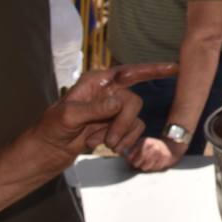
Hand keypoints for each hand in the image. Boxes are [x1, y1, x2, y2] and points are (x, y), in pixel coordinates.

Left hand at [38, 63, 176, 162]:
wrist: (46, 154)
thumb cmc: (50, 131)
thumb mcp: (68, 116)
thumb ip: (95, 108)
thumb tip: (119, 103)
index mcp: (96, 82)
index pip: (129, 72)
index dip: (153, 69)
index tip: (174, 67)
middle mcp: (107, 94)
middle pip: (133, 102)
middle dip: (123, 123)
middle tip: (109, 141)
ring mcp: (111, 112)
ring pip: (134, 119)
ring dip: (121, 135)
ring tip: (101, 144)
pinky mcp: (114, 128)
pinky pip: (132, 132)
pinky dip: (121, 142)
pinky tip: (102, 146)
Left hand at [125, 136, 184, 171]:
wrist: (171, 147)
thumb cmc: (154, 147)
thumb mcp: (144, 144)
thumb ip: (134, 150)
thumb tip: (125, 158)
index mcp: (144, 142)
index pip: (130, 156)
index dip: (131, 160)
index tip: (133, 159)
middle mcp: (151, 146)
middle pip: (136, 163)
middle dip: (138, 164)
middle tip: (142, 162)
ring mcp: (158, 153)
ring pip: (144, 167)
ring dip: (146, 167)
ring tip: (150, 162)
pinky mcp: (164, 159)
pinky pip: (153, 169)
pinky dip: (154, 168)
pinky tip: (156, 162)